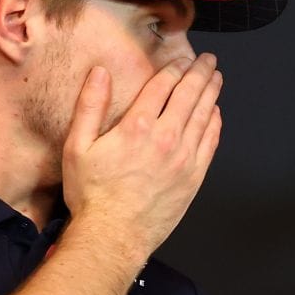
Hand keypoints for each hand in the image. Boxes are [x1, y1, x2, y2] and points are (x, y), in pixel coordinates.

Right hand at [61, 55, 223, 257]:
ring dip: (212, 93)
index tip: (182, 59)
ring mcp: (184, 158)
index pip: (162, 86)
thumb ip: (90, 106)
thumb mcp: (78, 146)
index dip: (174, 68)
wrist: (114, 235)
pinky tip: (216, 113)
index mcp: (137, 126)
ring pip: (204, 115)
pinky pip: (210, 142)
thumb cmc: (92, 194)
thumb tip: (100, 73)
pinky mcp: (194, 177)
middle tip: (209, 60)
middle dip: (200, 73)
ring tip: (216, 78)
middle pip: (189, 95)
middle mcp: (166, 138)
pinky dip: (215, 123)